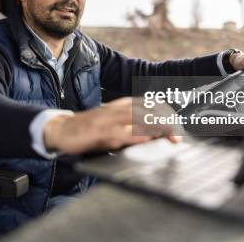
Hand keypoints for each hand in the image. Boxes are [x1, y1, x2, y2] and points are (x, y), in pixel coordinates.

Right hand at [43, 97, 178, 154]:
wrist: (65, 129)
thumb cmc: (92, 129)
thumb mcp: (116, 125)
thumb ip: (134, 128)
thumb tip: (156, 136)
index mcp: (123, 104)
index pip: (151, 105)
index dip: (167, 115)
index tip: (179, 128)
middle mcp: (118, 108)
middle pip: (148, 110)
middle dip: (165, 121)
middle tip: (178, 136)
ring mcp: (109, 118)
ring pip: (137, 117)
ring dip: (154, 126)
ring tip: (168, 135)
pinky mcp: (100, 130)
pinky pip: (120, 132)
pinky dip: (134, 135)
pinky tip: (145, 139)